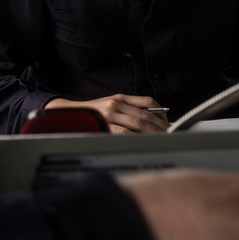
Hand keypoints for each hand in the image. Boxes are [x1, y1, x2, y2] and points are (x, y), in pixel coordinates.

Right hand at [45, 94, 168, 133]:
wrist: (68, 114)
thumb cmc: (91, 113)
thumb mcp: (110, 106)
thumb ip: (127, 109)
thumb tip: (150, 120)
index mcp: (119, 97)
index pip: (147, 100)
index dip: (160, 111)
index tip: (167, 121)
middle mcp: (116, 104)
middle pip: (145, 113)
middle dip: (160, 125)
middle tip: (170, 133)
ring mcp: (109, 115)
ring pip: (138, 123)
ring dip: (153, 132)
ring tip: (161, 139)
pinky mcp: (104, 126)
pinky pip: (125, 133)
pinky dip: (137, 138)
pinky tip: (144, 142)